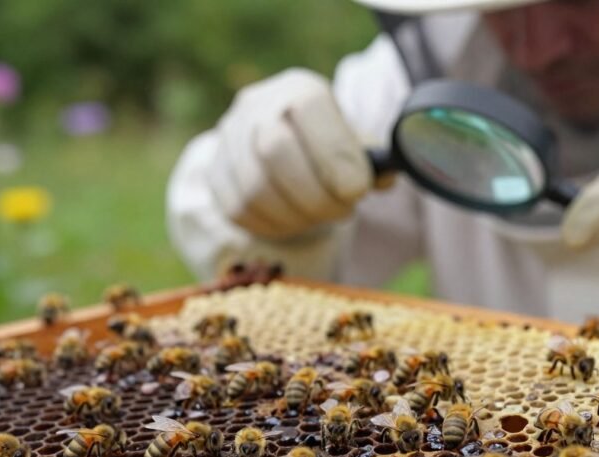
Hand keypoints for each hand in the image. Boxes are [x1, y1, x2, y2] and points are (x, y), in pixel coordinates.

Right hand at [206, 68, 371, 238]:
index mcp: (299, 89)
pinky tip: (296, 221)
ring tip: (322, 216)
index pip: (309, 107)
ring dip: (297, 215)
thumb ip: (372, 160)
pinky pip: (240, 210)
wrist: (283, 151)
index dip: (335, 152)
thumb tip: (383, 177)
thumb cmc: (330, 149)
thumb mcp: (356, 144)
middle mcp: (257, 106)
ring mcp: (229, 140)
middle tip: (343, 210)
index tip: (358, 190)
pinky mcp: (215, 174)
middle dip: (316, 194)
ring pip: (255, 188)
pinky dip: (275, 225)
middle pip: (274, 150)